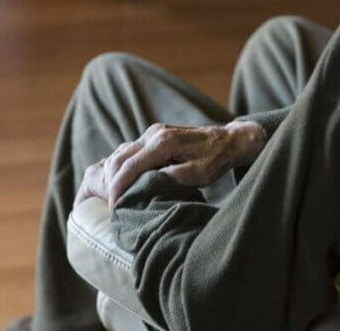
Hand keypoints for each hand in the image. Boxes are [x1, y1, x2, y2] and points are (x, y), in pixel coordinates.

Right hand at [82, 121, 264, 208]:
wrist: (229, 139)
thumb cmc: (216, 158)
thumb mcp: (200, 173)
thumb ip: (174, 177)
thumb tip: (149, 185)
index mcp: (164, 142)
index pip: (129, 166)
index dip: (117, 188)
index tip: (113, 208)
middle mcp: (153, 134)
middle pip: (119, 159)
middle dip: (110, 184)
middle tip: (110, 207)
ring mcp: (152, 133)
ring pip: (120, 154)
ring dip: (113, 176)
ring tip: (113, 199)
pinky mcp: (153, 136)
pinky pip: (129, 152)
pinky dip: (120, 168)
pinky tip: (120, 185)